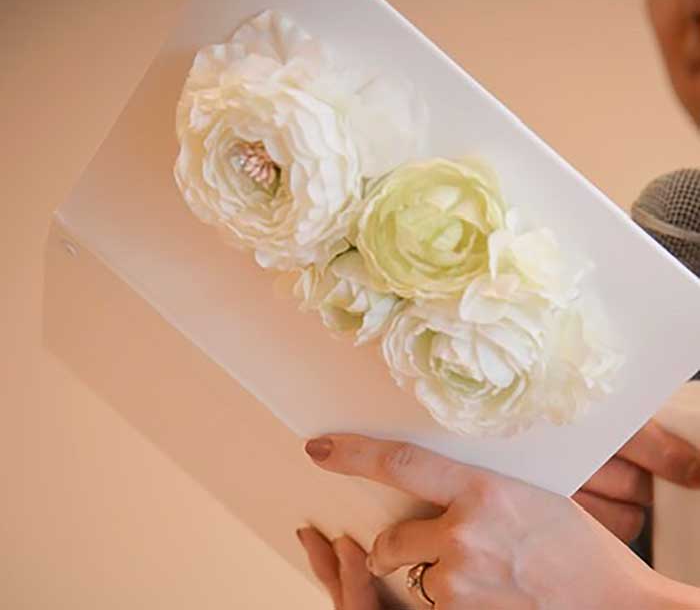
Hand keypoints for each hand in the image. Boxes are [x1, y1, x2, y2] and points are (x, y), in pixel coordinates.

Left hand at [301, 434, 698, 609]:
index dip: (353, 454)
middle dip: (391, 549)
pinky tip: (489, 592)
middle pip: (392, 540)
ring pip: (417, 577)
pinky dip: (452, 600)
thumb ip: (477, 487)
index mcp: (482, 488)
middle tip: (413, 548)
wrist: (616, 603)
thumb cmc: (578, 543)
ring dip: (433, 577)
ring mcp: (464, 578)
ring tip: (481, 573)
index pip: (401, 463)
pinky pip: (439, 605)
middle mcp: (465, 532)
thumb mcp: (527, 494)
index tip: (320, 450)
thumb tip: (437, 479)